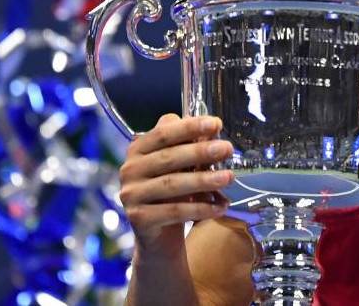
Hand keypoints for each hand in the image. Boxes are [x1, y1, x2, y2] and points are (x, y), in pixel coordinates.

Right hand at [118, 114, 234, 255]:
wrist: (159, 236)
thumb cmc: (173, 193)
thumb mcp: (181, 166)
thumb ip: (191, 146)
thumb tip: (214, 127)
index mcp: (138, 150)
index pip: (163, 133)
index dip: (189, 127)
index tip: (215, 123)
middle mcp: (130, 170)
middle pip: (168, 157)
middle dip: (200, 151)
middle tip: (227, 148)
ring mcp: (131, 195)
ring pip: (171, 184)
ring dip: (203, 180)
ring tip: (228, 177)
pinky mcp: (139, 219)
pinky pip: (174, 211)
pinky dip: (200, 209)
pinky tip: (220, 207)